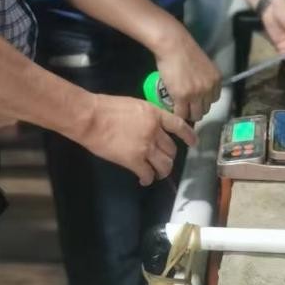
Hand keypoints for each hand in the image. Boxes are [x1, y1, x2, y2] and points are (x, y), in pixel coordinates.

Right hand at [80, 94, 196, 185]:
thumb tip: (152, 126)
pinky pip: (148, 174)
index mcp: (155, 114)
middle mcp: (155, 131)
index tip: (194, 143)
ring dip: (162, 171)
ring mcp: (146, 146)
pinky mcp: (134, 160)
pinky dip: (147, 179)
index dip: (189, 135)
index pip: (179, 125)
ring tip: (156, 173)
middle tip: (163, 161)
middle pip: (172, 149)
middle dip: (169, 157)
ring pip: (164, 165)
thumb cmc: (107, 107)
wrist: (91, 118)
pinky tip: (144, 179)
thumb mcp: (134, 105)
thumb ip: (147, 116)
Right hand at [153, 26, 221, 122]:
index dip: (203, 101)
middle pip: (205, 109)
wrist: (173, 45)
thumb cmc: (185, 51)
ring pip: (194, 115)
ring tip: (179, 109)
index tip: (195, 101)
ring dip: (187, 114)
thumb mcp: (204, 66)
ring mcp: (196, 94)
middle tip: (185, 106)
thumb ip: (205, 78)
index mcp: (216, 80)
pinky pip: (181, 113)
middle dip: (195, 109)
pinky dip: (177, 114)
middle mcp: (209, 89)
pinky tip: (172, 110)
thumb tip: (199, 89)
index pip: (213, 100)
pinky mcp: (182, 97)